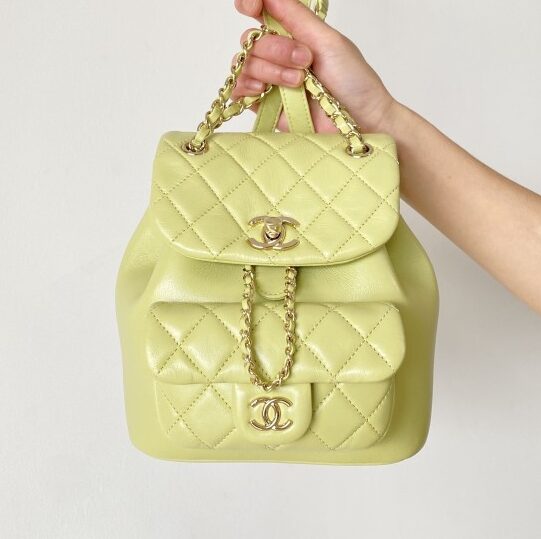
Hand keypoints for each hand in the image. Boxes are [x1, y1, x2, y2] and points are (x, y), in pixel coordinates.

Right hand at [232, 0, 397, 132]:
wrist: (358, 122)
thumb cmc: (354, 82)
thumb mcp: (328, 40)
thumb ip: (296, 17)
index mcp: (295, 33)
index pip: (263, 11)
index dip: (251, 4)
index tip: (253, 8)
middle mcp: (280, 55)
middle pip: (252, 41)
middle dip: (276, 49)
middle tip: (304, 62)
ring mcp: (271, 80)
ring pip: (246, 64)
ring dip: (271, 70)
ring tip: (298, 83)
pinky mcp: (265, 105)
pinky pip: (239, 90)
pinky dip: (247, 86)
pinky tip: (265, 89)